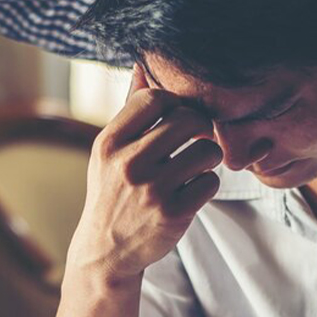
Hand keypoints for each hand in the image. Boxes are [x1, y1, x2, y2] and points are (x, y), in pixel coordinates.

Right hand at [66, 64, 222, 284]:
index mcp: (109, 142)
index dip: (175, 103)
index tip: (177, 118)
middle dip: (199, 127)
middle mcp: (129, 164)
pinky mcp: (174, 214)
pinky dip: (206, 185)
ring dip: (207, 157)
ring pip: (207, 150)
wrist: (106, 251)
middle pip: (188, 119)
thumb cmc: (112, 192)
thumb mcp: (109, 152)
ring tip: (194, 166)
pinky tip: (191, 191)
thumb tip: (143, 64)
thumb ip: (129, 111)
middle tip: (196, 139)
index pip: (155, 98)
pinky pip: (211, 182)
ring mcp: (152, 190)